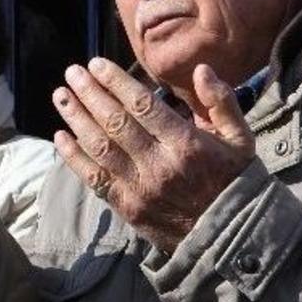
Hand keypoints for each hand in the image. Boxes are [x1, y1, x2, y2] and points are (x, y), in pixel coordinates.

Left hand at [53, 58, 255, 252]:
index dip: (115, 82)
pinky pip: (94, 178)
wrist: (229, 237)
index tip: (96, 65)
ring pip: (99, 147)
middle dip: (90, 94)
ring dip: (76, 119)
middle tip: (72, 72)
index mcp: (186, 144)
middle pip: (115, 122)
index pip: (142, 105)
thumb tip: (202, 69)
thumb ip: (221, 103)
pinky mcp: (125, 207)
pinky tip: (60, 136)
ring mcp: (139, 188)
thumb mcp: (240, 139)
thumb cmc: (234, 181)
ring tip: (61, 96)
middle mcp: (158, 164)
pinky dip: (74, 157)